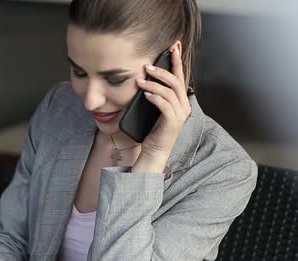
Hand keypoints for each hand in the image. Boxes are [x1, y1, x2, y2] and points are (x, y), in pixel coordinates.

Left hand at [132, 46, 190, 173]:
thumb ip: (155, 94)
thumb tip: (144, 77)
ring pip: (170, 92)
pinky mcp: (172, 122)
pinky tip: (146, 94)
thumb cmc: (152, 129)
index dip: (177, 61)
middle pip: (176, 81)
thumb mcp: (155, 108)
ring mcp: (179, 115)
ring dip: (154, 84)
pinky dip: (155, 97)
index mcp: (181, 100)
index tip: (173, 47)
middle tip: (148, 65)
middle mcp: (183, 106)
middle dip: (164, 70)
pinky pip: (165, 105)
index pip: (180, 76)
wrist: (154, 150)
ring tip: (140, 81)